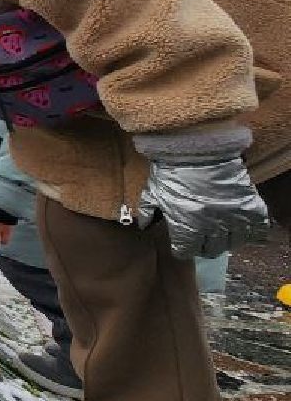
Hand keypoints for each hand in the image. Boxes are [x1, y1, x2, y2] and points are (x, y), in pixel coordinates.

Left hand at [138, 154, 270, 259]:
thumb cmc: (171, 170)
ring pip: (233, 243)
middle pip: (210, 250)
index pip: (185, 252)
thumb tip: (144, 226)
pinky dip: (251, 231)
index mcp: (185, 227)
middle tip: (203, 237)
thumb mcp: (153, 191)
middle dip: (204, 246)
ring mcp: (232, 218)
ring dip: (226, 239)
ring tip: (222, 231)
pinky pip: (256, 230)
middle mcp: (210, 228)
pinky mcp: (250, 207)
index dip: (183, 248)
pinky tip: (242, 225)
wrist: (199, 149)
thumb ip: (147, 211)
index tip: (183, 242)